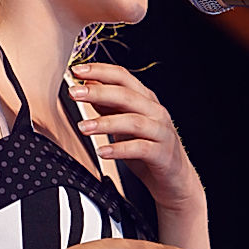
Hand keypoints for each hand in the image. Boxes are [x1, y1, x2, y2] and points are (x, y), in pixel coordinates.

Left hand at [69, 62, 202, 212]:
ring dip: (105, 123)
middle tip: (74, 93)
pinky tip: (102, 151)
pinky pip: (140, 148)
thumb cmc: (147, 147)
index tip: (76, 70)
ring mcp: (160, 132)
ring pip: (133, 121)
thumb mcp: (124, 123)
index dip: (99, 71)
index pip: (122, 77)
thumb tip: (87, 86)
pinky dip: (119, 149)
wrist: (174, 178)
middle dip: (97, 92)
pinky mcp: (162, 153)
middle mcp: (155, 111)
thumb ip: (108, 106)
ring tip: (84, 127)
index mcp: (145, 99)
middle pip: (126, 95)